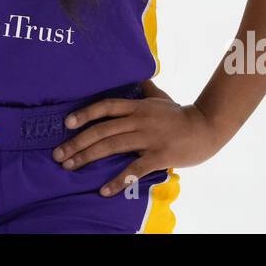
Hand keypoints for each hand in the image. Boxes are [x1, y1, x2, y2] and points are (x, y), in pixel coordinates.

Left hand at [52, 79, 222, 196]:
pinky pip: (134, 169)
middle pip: (103, 130)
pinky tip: (104, 190)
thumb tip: (138, 76)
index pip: (106, 107)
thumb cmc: (181, 114)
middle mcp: (140, 120)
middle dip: (78, 142)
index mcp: (138, 106)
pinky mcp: (159, 155)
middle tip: (59, 154)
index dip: (85, 113)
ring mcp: (149, 137)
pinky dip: (118, 180)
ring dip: (88, 157)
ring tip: (70, 167)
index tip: (66, 123)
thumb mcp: (161, 97)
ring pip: (112, 146)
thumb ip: (147, 88)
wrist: (207, 127)